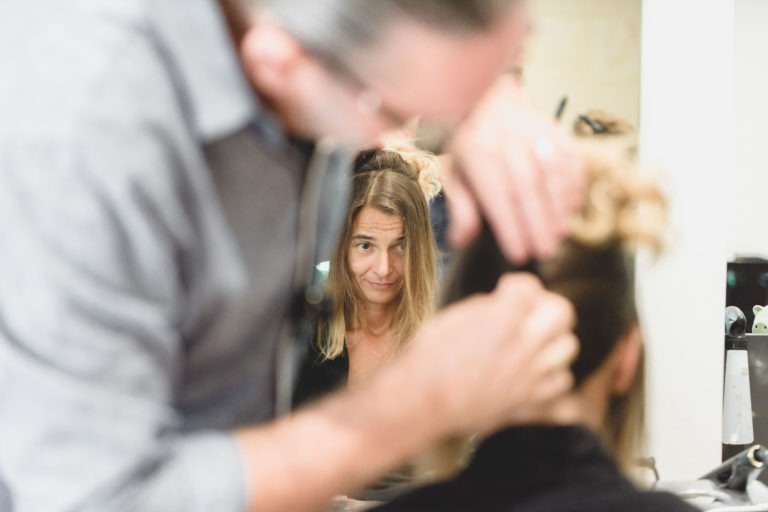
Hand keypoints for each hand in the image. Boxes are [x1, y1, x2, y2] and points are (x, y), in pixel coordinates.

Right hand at [402, 273, 577, 435]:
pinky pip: (561, 382)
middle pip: (562, 312)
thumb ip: (487, 307)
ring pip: (568, 347)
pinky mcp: (528, 403)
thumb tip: (504, 303)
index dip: (516, 284)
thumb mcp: (452, 317)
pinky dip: (552, 373)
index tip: (507, 289)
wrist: (420, 404)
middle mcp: (522, 348)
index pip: (529, 287)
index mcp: (500, 321)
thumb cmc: (427, 359)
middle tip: (527, 310)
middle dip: (545, 304)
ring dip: (552, 338)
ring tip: (531, 341)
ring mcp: (530, 378)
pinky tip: (531, 369)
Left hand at [445, 74, 583, 262]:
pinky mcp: (558, 130)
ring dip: (558, 208)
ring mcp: (535, 132)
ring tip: (559, 235)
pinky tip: (571, 210)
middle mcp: (507, 140)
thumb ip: (461, 208)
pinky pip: (571, 160)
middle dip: (538, 223)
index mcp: (477, 152)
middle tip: (545, 252)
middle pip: (527, 186)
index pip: (497, 194)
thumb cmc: (470, 145)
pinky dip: (574, 187)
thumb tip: (461, 241)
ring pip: (552, 173)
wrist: (488, 97)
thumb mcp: (454, 173)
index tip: (518, 253)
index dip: (510, 226)